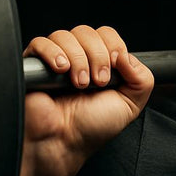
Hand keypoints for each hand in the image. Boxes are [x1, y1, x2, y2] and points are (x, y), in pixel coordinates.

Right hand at [21, 25, 153, 175]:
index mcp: (99, 64)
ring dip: (78, 59)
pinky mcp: (33, 66)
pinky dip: (53, 53)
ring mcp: (54, 61)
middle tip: (97, 82)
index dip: (113, 46)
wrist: (63, 144)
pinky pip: (40, 43)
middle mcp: (77, 59)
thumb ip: (142, 79)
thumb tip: (127, 56)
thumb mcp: (130, 104)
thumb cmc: (91, 128)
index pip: (106, 34)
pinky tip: (60, 70)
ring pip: (65, 35)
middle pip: (87, 31)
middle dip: (97, 55)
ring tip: (78, 84)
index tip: (113, 69)